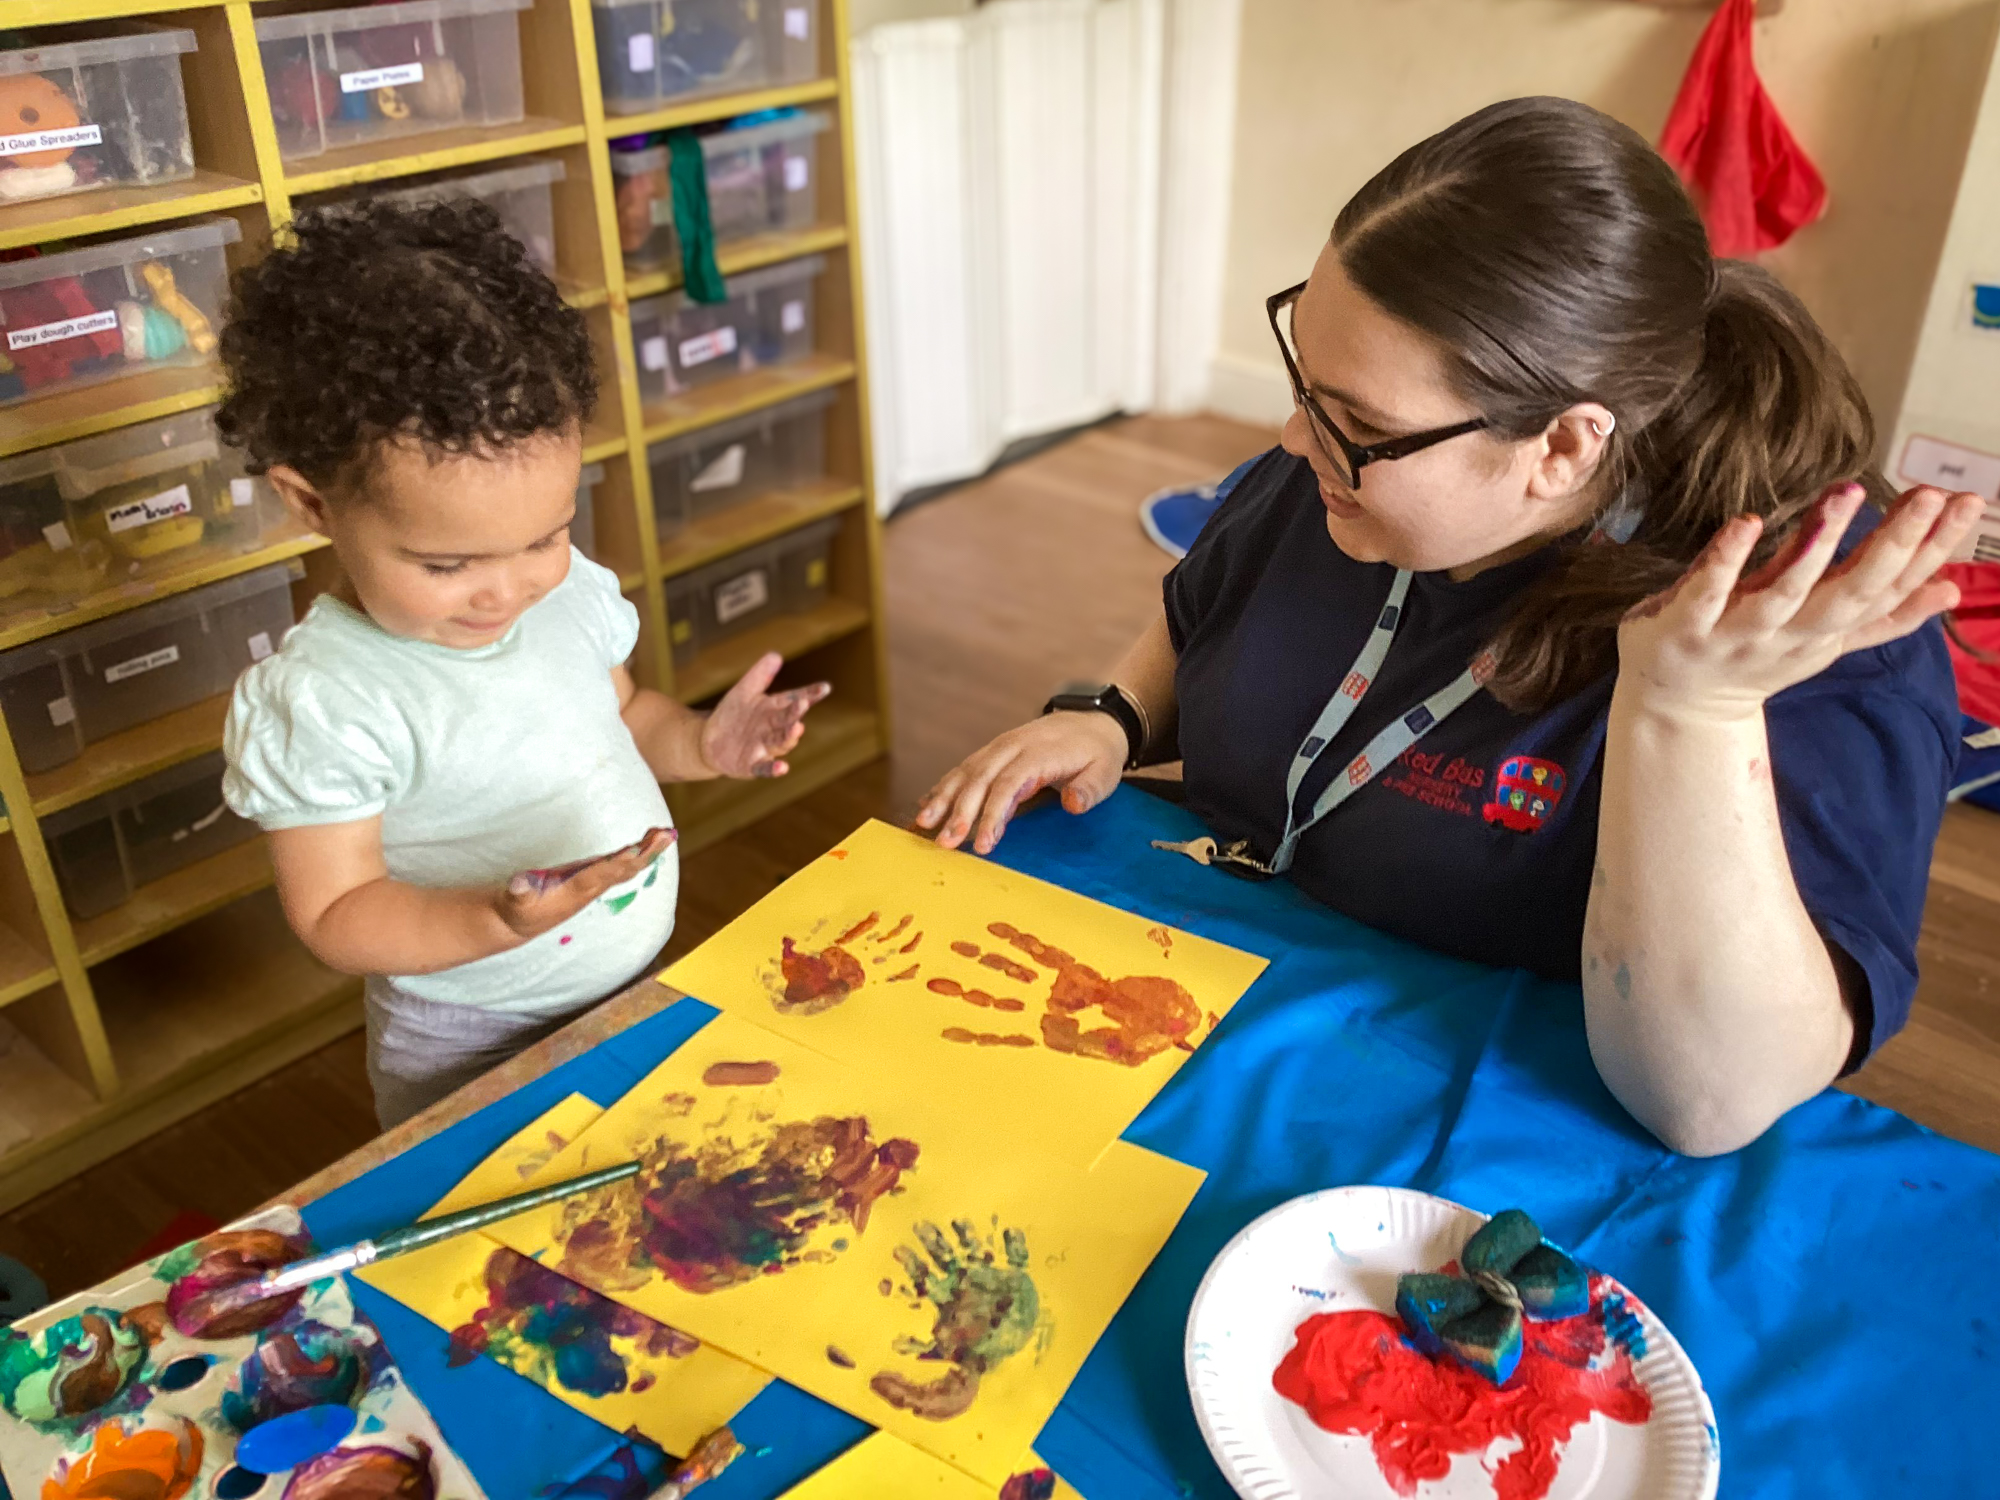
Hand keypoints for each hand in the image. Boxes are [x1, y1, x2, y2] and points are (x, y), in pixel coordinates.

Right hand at [493, 826, 676, 939]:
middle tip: (668, 835)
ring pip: (627, 868)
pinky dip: (636, 854)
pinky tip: (646, 844)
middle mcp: (589, 888)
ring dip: (647, 851)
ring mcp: (593, 884)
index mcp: (574, 892)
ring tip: (665, 834)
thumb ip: (519, 891)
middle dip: (647, 854)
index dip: (616, 864)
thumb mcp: (514, 901)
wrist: (520, 923)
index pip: (599, 876)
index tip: (635, 850)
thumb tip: (519, 882)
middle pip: (624, 871)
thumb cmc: (518, 909)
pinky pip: (621, 866)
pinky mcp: (591, 880)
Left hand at [699, 651, 830, 778]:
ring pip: (781, 742)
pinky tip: (782, 768)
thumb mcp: (744, 691)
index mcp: (775, 710)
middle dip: (796, 713)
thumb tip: (776, 655)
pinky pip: (765, 768)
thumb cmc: (732, 715)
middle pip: (789, 720)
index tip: (825, 688)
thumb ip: (760, 675)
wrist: (708, 741)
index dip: (811, 694)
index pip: (796, 700)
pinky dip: (773, 769)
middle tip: (802, 703)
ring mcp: (765, 748)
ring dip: (789, 737)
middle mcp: (774, 729)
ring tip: (796, 728)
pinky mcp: (752, 766)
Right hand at [916, 711, 1125, 853]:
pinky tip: (927, 805)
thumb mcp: (1105, 772)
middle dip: (960, 813)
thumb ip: (1089, 790)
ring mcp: (998, 747)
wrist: (1090, 721)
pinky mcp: (991, 752)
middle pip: (979, 779)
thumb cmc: (1097, 754)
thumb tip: (1072, 804)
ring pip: (965, 772)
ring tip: (923, 825)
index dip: (992, 815)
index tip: (983, 845)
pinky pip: (963, 769)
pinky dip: (944, 787)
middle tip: (945, 843)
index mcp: (1039, 753)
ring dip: (943, 799)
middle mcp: (1012, 746)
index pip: (1009, 785)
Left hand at [1615, 482, 1983, 721]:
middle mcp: (1793, 632)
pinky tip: (1747, 522)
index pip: (1891, 587)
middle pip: (1852, 590)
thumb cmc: (1755, 660)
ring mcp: (1739, 631)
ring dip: (1818, 542)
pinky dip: (1726, 560)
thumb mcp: (1826, 639)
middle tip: (1928, 495)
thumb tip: (1950, 589)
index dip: (1931, 548)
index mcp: (1829, 628)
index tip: (1968, 503)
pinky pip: (1708, 592)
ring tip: (1847, 492)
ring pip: (1787, 589)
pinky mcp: (1688, 627)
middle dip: (1893, 544)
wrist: (1679, 710)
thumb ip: (1885, 614)